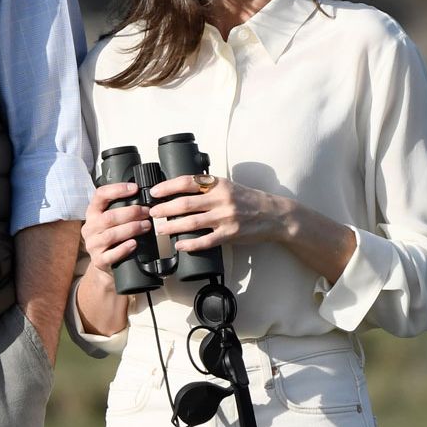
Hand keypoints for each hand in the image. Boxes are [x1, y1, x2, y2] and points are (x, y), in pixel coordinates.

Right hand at [82, 182, 152, 273]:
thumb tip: (143, 199)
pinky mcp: (99, 261)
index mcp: (92, 213)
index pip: (100, 195)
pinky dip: (124, 248)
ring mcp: (92, 245)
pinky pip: (111, 254)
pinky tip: (134, 244)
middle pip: (109, 217)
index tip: (134, 188)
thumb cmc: (113, 238)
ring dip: (131, 229)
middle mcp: (90, 228)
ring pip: (111, 235)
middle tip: (147, 212)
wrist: (106, 264)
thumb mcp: (112, 221)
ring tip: (146, 226)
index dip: (117, 190)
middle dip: (131, 213)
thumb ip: (121, 209)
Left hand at [148, 174, 286, 251]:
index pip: (187, 182)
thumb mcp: (229, 186)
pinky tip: (179, 245)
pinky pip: (206, 240)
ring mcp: (226, 218)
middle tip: (152, 213)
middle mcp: (221, 199)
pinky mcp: (230, 234)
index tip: (154, 192)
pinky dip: (190, 243)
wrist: (274, 214)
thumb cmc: (249, 199)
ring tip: (160, 229)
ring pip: (192, 222)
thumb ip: (208, 187)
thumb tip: (181, 190)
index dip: (167, 187)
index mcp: (219, 184)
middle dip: (165, 209)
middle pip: (185, 203)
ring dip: (172, 226)